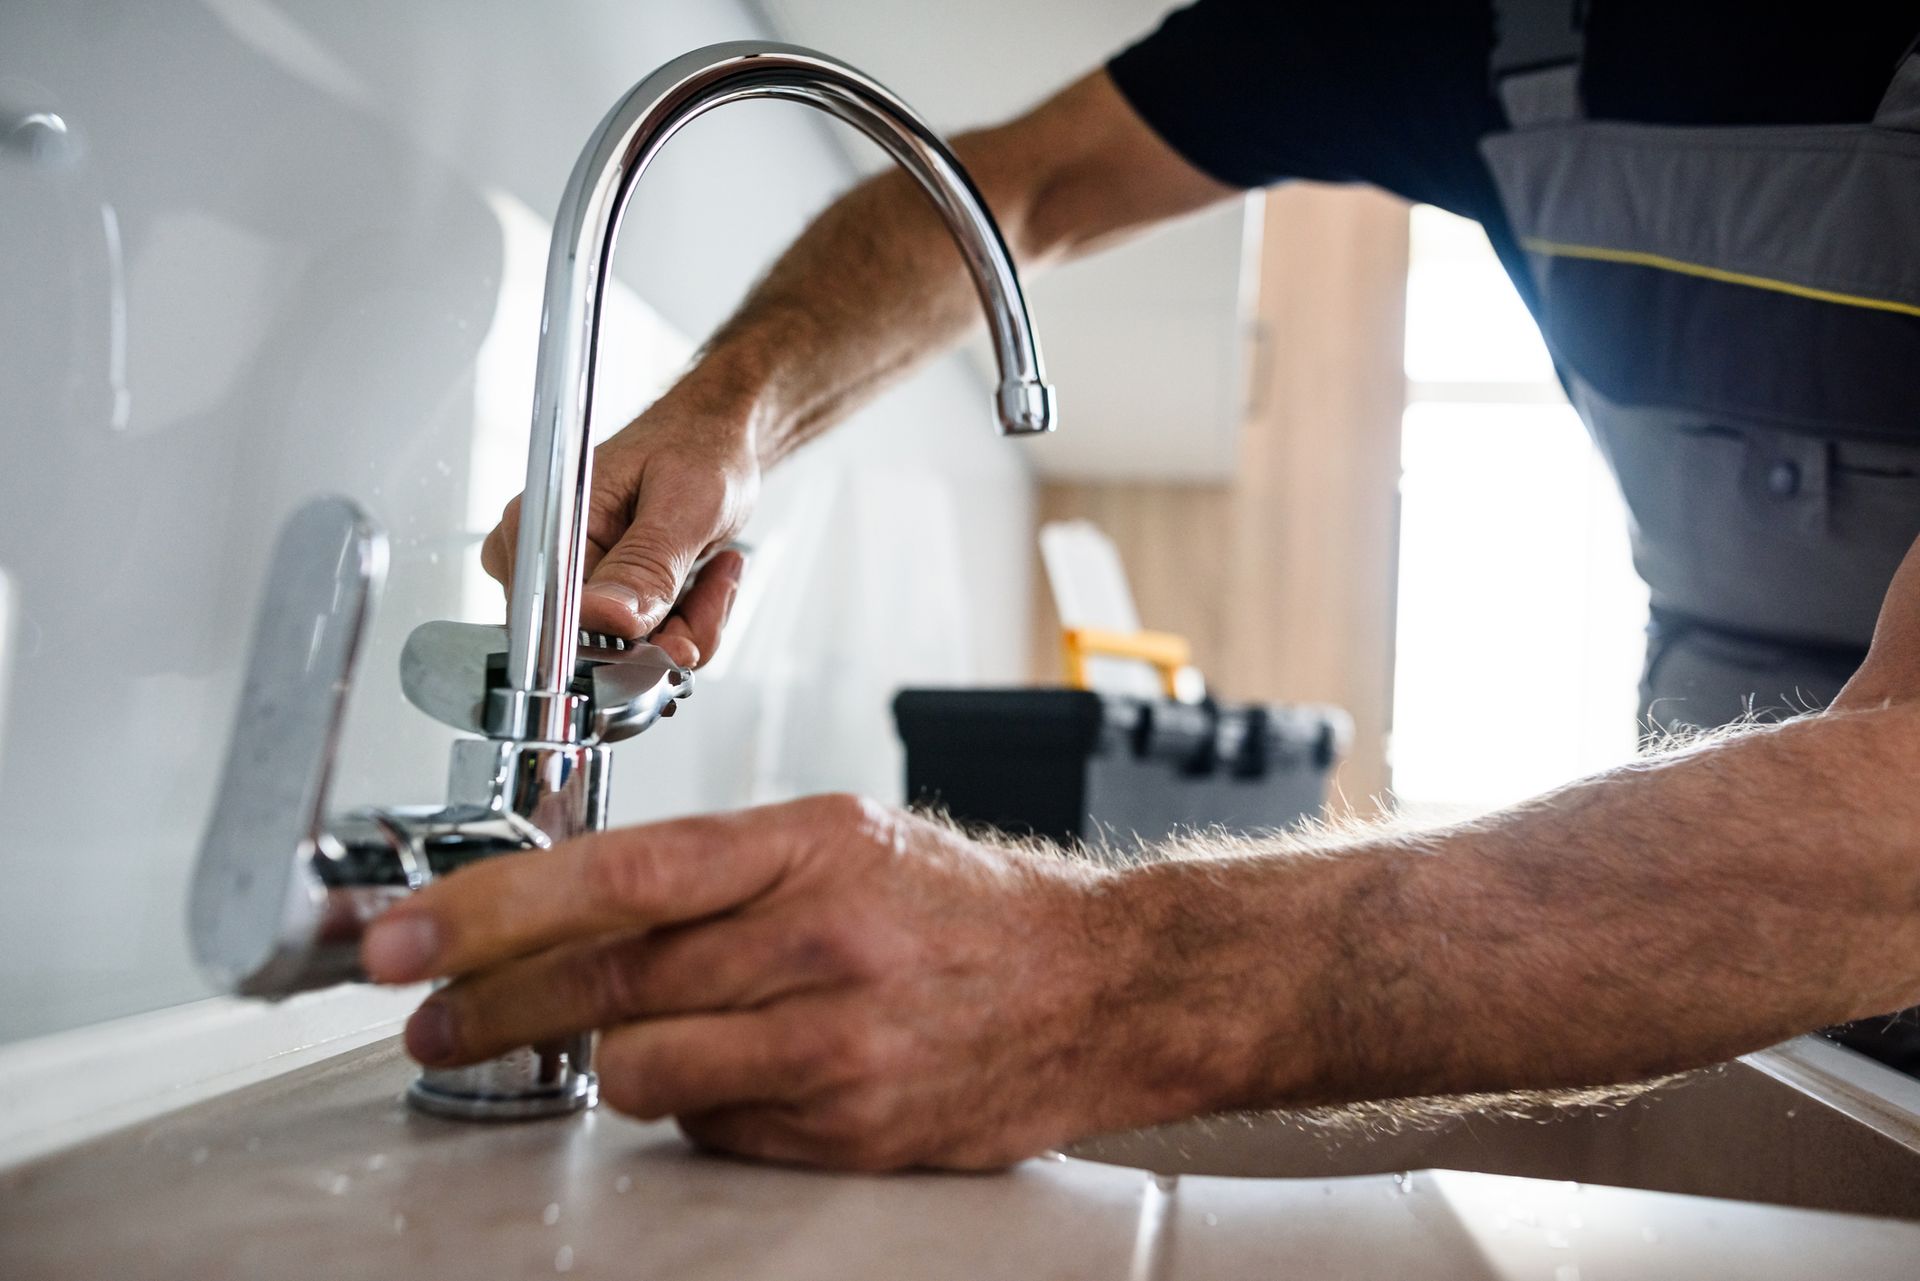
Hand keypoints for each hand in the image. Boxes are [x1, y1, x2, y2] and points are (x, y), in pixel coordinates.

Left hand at [359, 797, 1226, 1169]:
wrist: (1101, 984)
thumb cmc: (965, 903)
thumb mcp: (844, 837)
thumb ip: (718, 870)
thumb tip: (575, 910)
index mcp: (811, 845)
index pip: (619, 877)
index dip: (492, 909)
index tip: (404, 937)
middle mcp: (821, 942)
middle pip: (609, 981)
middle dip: (492, 1005)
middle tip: (432, 1021)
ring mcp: (839, 1045)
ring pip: (647, 1071)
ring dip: (609, 1060)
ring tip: (630, 1039)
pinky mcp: (852, 1130)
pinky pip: (714, 1132)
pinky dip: (699, 1107)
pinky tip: (741, 1072)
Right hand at [480, 388, 760, 666]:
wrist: (714, 437)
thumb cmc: (698, 447)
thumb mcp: (683, 503)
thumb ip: (647, 565)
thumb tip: (609, 619)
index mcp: (542, 525)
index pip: (563, 625)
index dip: (629, 643)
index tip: (684, 636)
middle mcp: (544, 561)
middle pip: (602, 648)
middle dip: (674, 631)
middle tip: (716, 581)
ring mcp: (571, 585)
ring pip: (633, 654)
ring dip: (691, 623)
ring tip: (716, 570)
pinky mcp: (602, 601)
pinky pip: (646, 645)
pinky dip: (689, 621)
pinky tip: (708, 577)